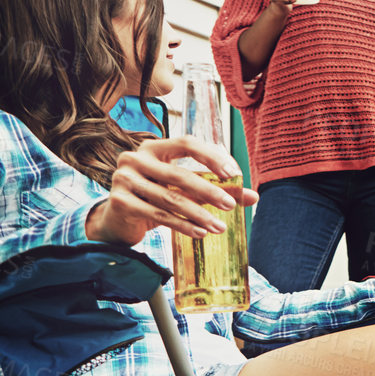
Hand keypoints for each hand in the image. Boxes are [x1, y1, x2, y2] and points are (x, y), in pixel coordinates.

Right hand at [86, 137, 255, 245]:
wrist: (119, 220)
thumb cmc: (157, 197)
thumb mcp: (185, 190)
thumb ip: (215, 189)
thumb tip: (253, 196)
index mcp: (153, 147)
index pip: (186, 143)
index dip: (211, 156)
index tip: (233, 174)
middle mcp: (135, 158)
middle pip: (179, 174)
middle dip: (209, 192)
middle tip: (231, 206)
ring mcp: (123, 179)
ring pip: (169, 198)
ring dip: (199, 214)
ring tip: (220, 227)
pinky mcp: (119, 201)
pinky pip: (157, 214)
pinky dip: (182, 225)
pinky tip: (200, 233)